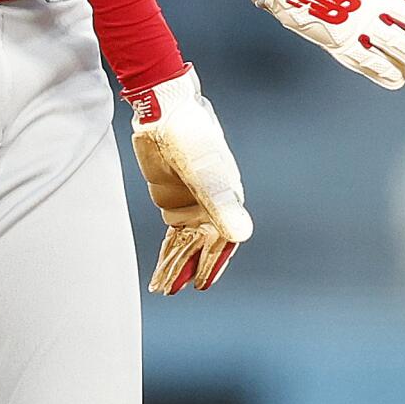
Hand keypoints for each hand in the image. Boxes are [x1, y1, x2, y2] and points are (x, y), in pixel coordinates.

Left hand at [126, 68, 250, 294]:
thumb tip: (242, 236)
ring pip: (187, 242)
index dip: (215, 263)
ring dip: (178, 264)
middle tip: (176, 291)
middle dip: (192, 268)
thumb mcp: (204, 172)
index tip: (203, 284)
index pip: (224, 239)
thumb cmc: (190, 137)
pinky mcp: (172, 199)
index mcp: (226, 197)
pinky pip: (173, 233)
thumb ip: (220, 204)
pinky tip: (162, 269)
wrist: (165, 112)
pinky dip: (168, 250)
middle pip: (205, 245)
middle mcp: (212, 204)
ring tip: (165, 289)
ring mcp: (192, 203)